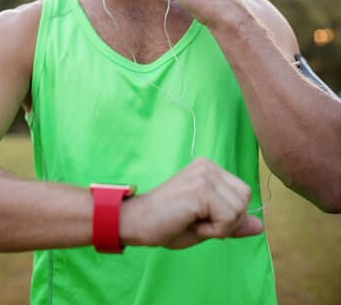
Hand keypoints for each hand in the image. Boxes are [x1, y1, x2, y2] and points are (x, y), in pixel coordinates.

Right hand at [120, 158, 262, 248]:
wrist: (137, 222)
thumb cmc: (167, 224)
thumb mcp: (206, 225)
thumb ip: (232, 223)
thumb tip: (260, 226)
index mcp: (208, 168)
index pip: (242, 193)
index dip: (228, 216)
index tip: (202, 219)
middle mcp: (207, 166)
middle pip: (245, 198)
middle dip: (229, 220)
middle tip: (199, 222)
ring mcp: (204, 174)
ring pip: (239, 209)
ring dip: (220, 227)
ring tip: (193, 222)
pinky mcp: (200, 189)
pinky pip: (227, 218)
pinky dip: (214, 231)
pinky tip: (191, 223)